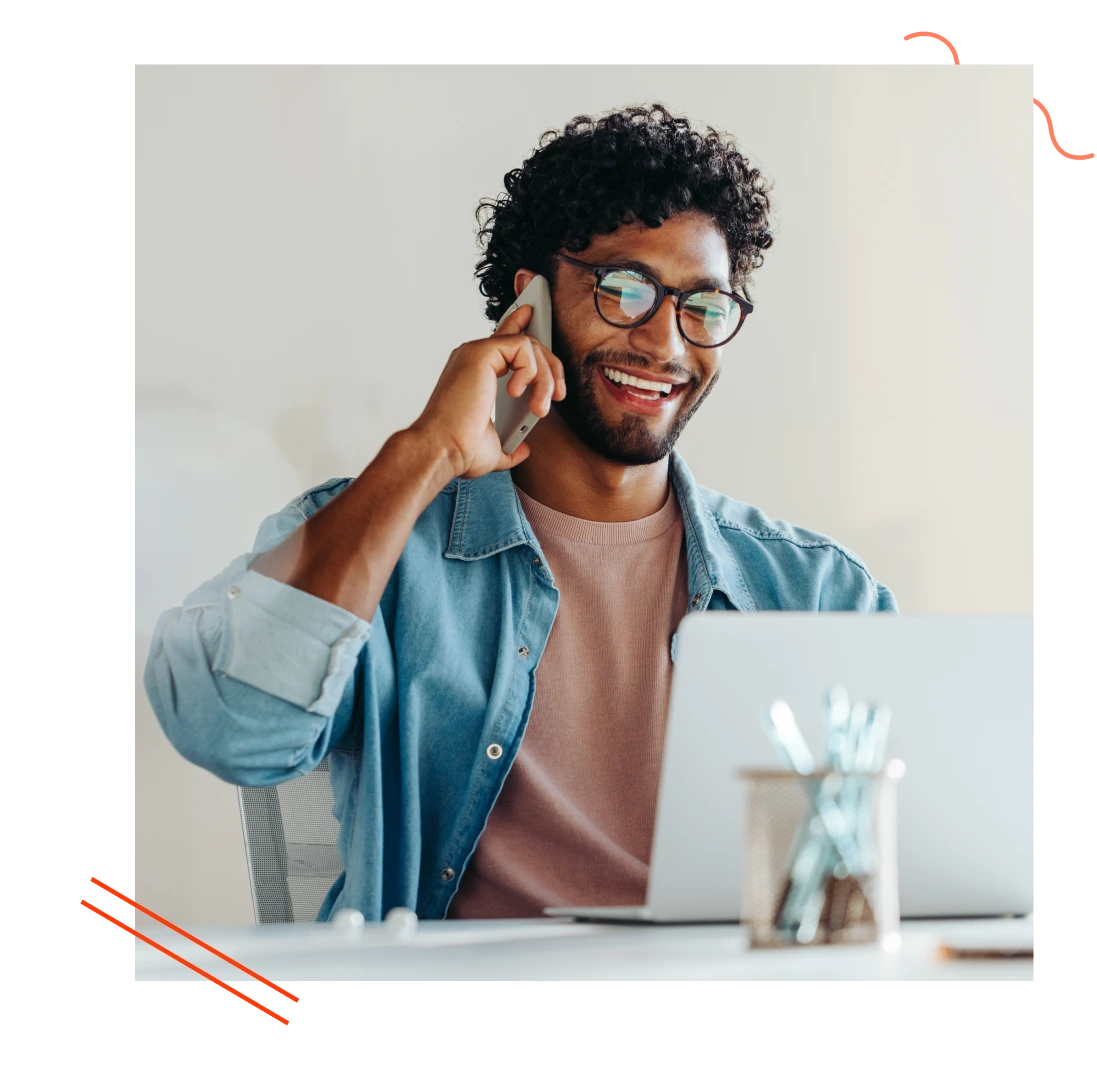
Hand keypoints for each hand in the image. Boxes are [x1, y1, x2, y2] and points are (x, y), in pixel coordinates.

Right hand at [408, 303, 566, 479]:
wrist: (443, 452)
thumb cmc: (458, 450)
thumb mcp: (493, 450)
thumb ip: (510, 447)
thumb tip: (523, 450)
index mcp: (475, 373)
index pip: (502, 340)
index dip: (519, 323)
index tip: (532, 314)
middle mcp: (473, 357)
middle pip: (525, 342)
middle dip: (551, 367)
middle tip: (558, 394)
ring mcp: (476, 353)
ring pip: (529, 345)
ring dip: (544, 377)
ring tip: (540, 407)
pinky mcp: (481, 352)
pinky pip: (522, 347)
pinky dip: (531, 372)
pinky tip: (516, 393)